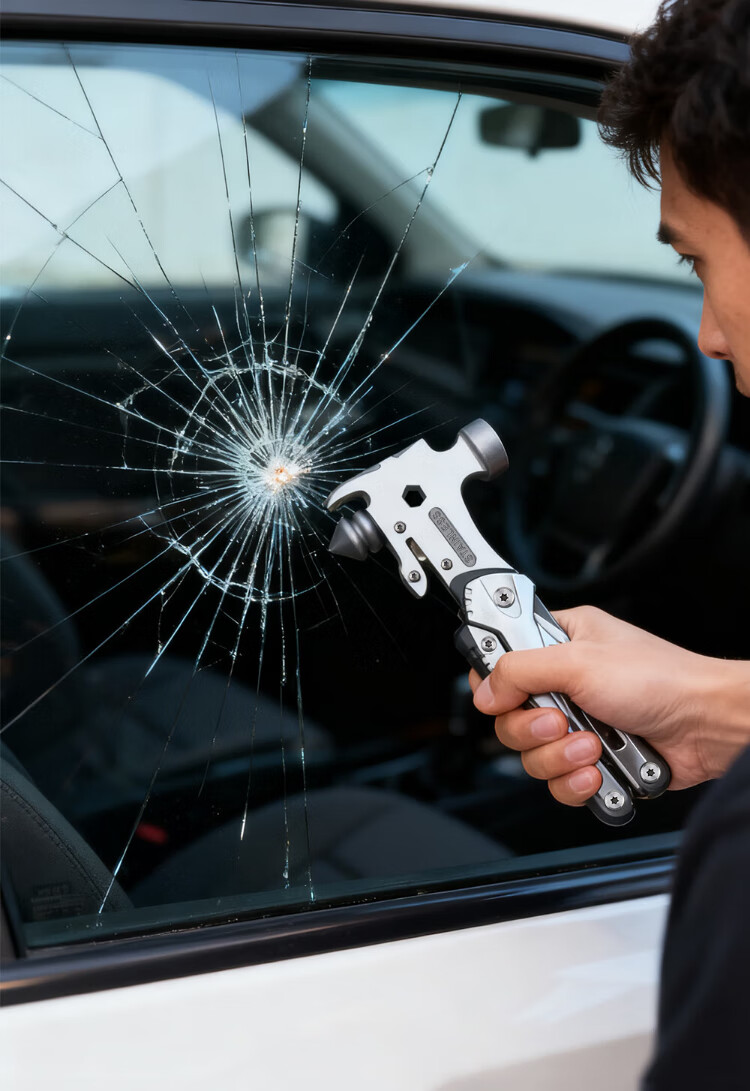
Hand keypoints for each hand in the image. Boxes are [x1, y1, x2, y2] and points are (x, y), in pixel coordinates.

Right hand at [470, 606, 749, 806]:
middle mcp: (566, 683)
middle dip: (534, 729)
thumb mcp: (579, 662)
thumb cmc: (661, 679)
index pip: (501, 659)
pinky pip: (559, 782)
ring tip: (593, 746)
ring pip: (532, 755)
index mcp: (560, 643)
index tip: (502, 694)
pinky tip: (599, 770)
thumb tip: (484, 691)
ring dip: (559, 757)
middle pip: (510, 717)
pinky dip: (576, 782)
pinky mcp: (593, 761)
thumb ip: (520, 670)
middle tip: (562, 720)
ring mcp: (579, 725)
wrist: (707, 726)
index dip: (494, 681)